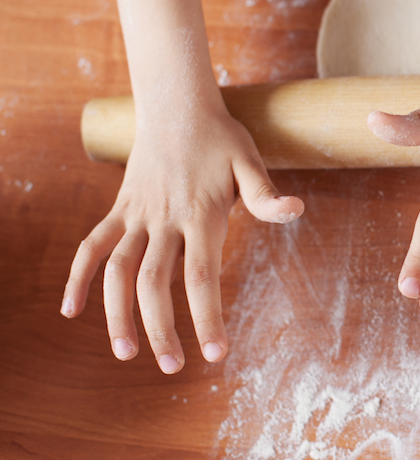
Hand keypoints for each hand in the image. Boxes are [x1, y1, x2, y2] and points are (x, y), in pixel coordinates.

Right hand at [61, 104, 302, 372]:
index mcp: (200, 214)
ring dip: (117, 314)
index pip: (201, 277)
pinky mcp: (119, 210)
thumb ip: (265, 193)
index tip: (215, 353)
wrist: (176, 105)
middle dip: (162, 328)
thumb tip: (296, 210)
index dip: (207, 317)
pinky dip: (78, 276)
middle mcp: (164, 220)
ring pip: (117, 272)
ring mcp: (137, 215)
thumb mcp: (250, 161)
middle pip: (155, 283)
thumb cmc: (221, 137)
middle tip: (172, 367)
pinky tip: (71, 309)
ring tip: (126, 353)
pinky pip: (91, 246)